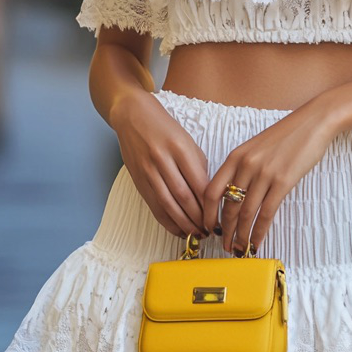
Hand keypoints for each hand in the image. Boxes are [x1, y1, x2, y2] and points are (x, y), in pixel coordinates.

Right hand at [109, 89, 209, 238]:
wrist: (133, 116)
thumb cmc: (165, 128)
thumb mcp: (188, 142)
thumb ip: (198, 167)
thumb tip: (208, 196)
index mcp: (180, 148)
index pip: (199, 184)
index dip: (210, 206)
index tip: (219, 217)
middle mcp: (163, 160)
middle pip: (184, 198)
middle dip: (198, 219)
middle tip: (209, 232)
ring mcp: (148, 171)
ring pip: (168, 205)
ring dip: (184, 224)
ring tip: (196, 235)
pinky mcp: (138, 180)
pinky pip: (154, 206)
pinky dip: (167, 221)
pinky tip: (178, 229)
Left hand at [203, 100, 336, 253]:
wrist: (312, 123)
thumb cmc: (286, 136)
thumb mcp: (256, 147)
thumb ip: (242, 168)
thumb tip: (235, 195)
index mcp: (235, 156)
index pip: (211, 190)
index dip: (207, 213)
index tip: (209, 227)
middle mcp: (246, 165)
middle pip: (227, 206)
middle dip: (225, 230)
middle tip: (225, 245)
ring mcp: (264, 173)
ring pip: (246, 213)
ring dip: (241, 235)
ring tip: (240, 248)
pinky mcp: (283, 181)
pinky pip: (266, 213)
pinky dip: (260, 231)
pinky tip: (257, 242)